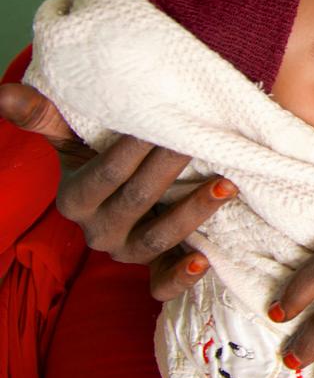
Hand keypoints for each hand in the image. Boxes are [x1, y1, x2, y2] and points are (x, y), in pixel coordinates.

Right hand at [0, 82, 231, 297]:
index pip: (106, 174)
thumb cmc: (101, 162)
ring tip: (226, 184)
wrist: (126, 201)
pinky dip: (181, 277)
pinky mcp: (154, 270)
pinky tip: (202, 262)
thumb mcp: (75, 141)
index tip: (163, 122)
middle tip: (200, 140)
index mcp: (75, 200)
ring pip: (158, 237)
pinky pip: (163, 284)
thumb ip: (45, 118)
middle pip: (137, 199)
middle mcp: (99, 231)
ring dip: (193, 211)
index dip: (133, 151)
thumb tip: (3, 93)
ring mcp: (128, 252)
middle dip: (169, 168)